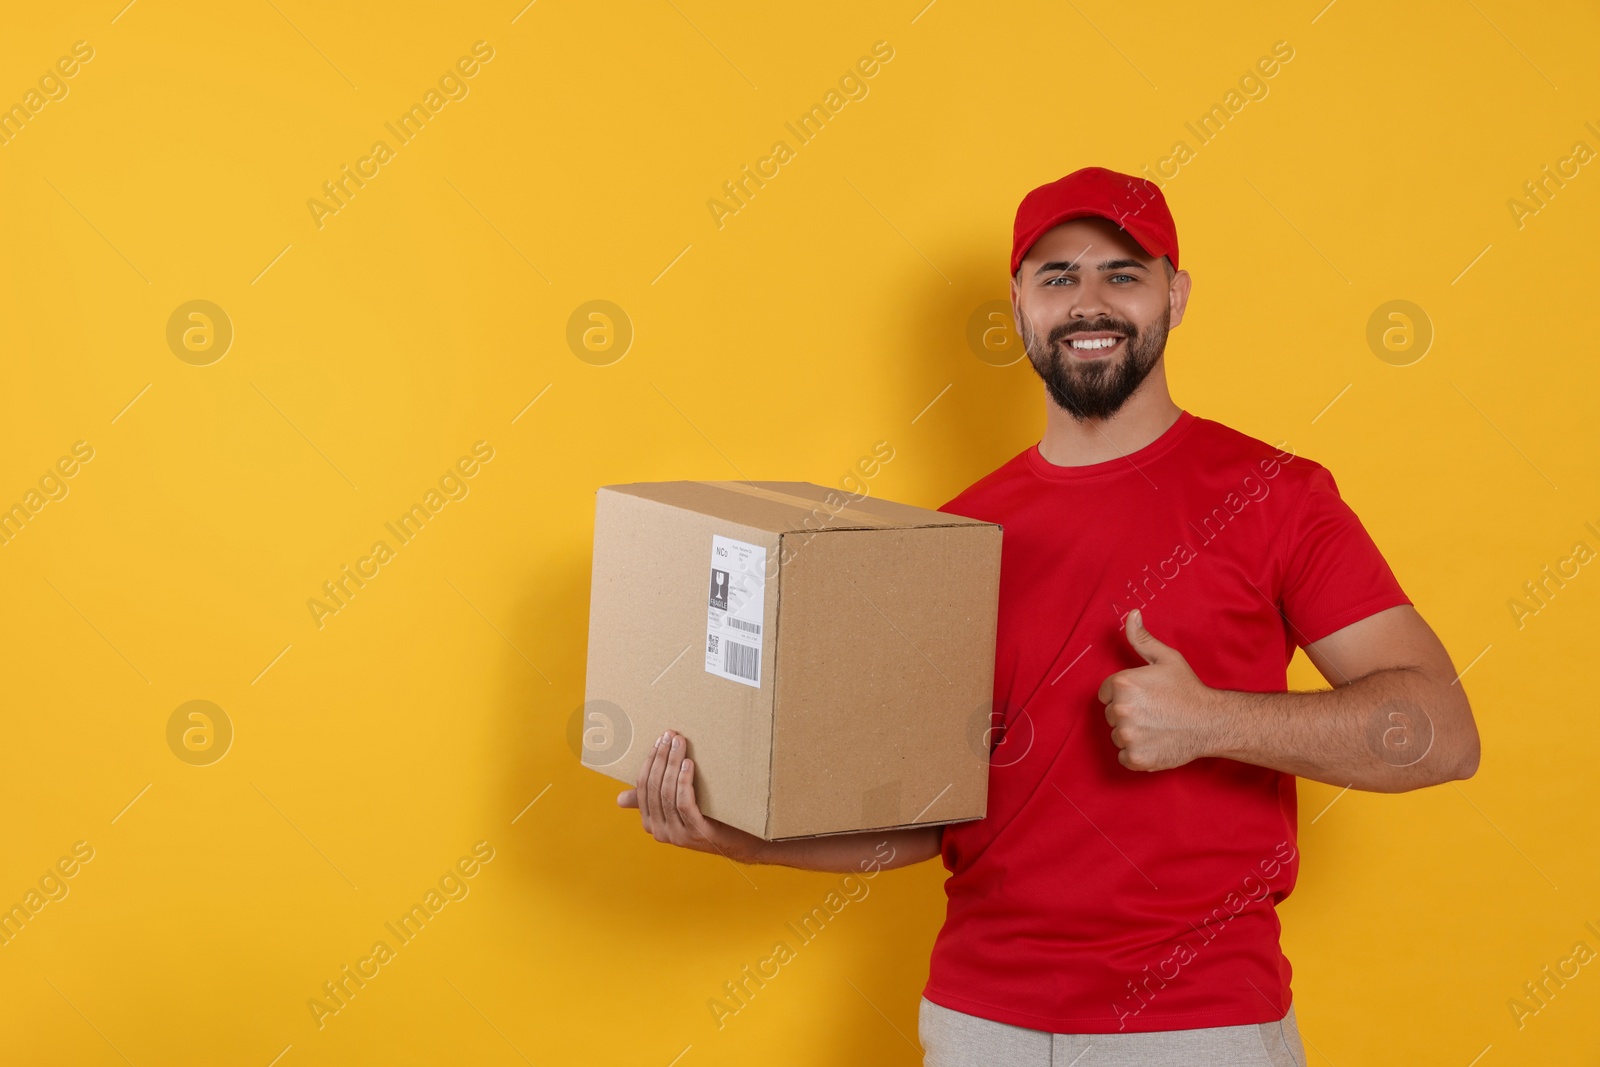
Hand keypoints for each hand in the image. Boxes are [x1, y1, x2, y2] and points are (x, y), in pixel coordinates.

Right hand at [617, 729, 768, 863]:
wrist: (739, 841)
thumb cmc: (708, 817)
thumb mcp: (677, 806)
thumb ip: (654, 799)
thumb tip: (620, 799)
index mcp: (651, 823)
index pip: (643, 787)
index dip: (650, 761)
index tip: (660, 739)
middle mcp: (660, 831)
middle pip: (654, 787)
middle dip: (661, 757)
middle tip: (670, 735)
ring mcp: (677, 835)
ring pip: (668, 793)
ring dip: (673, 764)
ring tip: (680, 744)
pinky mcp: (696, 834)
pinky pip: (684, 803)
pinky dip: (684, 781)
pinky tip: (689, 764)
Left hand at [1097, 609, 1224, 770]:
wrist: (1211, 722)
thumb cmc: (1188, 690)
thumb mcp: (1166, 658)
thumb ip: (1142, 638)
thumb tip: (1131, 614)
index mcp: (1123, 683)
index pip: (1105, 692)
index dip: (1124, 694)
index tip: (1145, 697)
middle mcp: (1120, 709)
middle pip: (1110, 714)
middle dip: (1128, 713)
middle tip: (1154, 712)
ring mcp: (1127, 735)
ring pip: (1117, 736)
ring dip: (1132, 734)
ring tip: (1157, 727)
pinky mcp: (1135, 758)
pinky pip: (1124, 756)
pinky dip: (1137, 754)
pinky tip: (1155, 743)